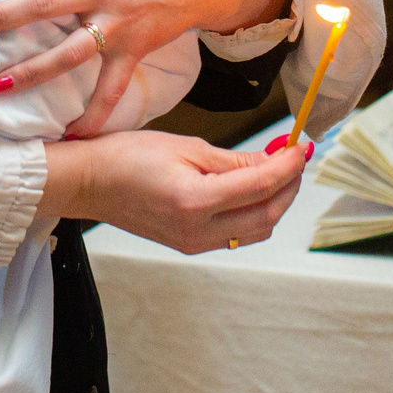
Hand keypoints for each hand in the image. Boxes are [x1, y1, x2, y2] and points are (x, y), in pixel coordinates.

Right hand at [38, 129, 308, 254]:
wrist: (89, 183)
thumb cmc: (128, 156)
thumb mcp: (186, 147)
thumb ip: (234, 160)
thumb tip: (273, 161)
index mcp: (196, 201)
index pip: (262, 186)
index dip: (289, 166)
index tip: (302, 147)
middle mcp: (198, 230)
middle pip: (267, 216)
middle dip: (289, 188)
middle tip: (295, 160)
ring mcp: (193, 243)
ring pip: (255, 231)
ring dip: (274, 203)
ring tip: (278, 173)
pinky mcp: (189, 245)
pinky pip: (236, 235)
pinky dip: (253, 214)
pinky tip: (252, 190)